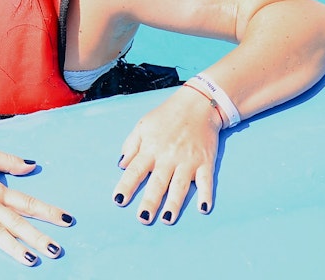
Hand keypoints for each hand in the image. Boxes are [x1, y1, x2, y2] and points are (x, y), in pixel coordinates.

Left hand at [112, 87, 222, 223]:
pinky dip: (206, 194)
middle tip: (143, 218)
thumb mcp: (143, 125)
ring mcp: (188, 160)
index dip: (126, 186)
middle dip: (150, 201)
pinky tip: (203, 208)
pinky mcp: (205, 162)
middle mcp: (168, 156)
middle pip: (157, 182)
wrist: (198, 105)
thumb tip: (121, 165)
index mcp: (150, 148)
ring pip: (180, 185)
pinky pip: (206, 181)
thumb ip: (131, 145)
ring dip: (174, 203)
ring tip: (167, 219)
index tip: (118, 201)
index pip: (135, 170)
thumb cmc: (167, 116)